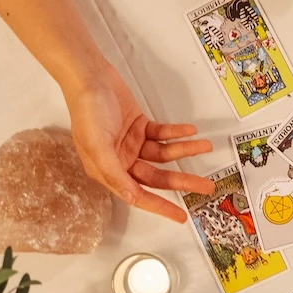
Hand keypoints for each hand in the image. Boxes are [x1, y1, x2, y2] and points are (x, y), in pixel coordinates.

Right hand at [65, 65, 213, 221]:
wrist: (89, 76)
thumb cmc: (87, 110)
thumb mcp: (97, 146)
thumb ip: (114, 173)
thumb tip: (131, 197)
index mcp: (108, 171)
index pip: (138, 195)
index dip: (160, 207)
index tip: (181, 217)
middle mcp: (121, 161)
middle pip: (157, 177)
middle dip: (182, 180)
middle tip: (205, 186)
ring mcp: (132, 144)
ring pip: (164, 155)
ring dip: (185, 151)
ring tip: (205, 146)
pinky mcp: (140, 126)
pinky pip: (162, 135)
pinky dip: (176, 133)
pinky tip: (190, 131)